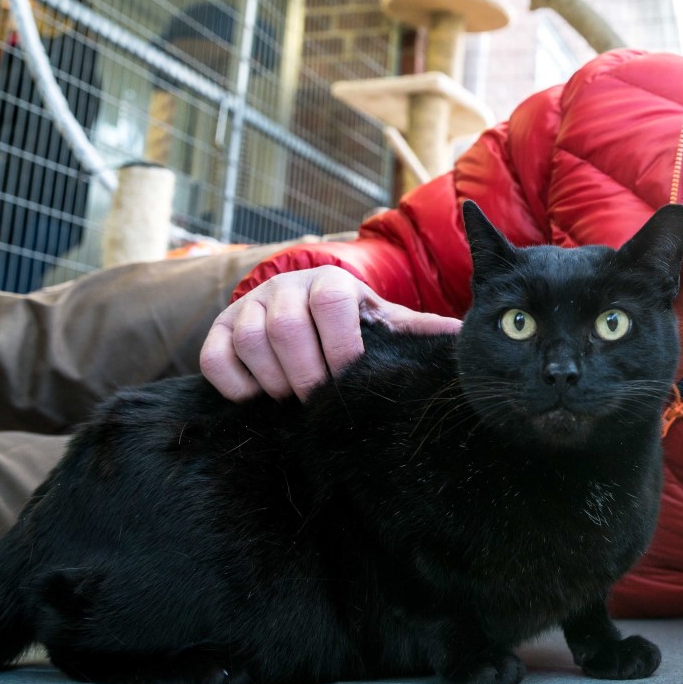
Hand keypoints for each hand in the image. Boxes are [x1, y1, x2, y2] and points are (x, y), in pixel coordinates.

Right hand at [200, 266, 459, 401]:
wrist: (300, 309)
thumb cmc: (353, 325)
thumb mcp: (385, 322)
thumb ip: (419, 329)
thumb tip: (468, 339)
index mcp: (332, 283)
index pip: (332, 304)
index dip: (341, 345)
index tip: (350, 376)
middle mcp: (285, 287)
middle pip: (286, 329)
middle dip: (307, 374)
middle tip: (321, 400)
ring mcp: (246, 307)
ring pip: (250, 343)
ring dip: (275, 382)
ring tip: (295, 396)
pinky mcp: (216, 331)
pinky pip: (214, 359)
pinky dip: (237, 386)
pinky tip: (260, 396)